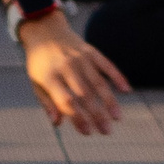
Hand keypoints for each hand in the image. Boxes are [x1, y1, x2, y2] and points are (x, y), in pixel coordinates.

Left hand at [19, 17, 128, 134]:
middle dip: (97, 115)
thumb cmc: (40, 63)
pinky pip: (107, 65)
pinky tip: (126, 90)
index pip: (67, 101)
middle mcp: (66, 67)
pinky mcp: (90, 51)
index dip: (78, 118)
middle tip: (107, 132)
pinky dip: (117, 77)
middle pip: (85, 94)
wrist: (44, 31)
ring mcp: (80, 58)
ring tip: (117, 118)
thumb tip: (57, 124)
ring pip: (98, 82)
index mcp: (50, 77)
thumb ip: (47, 103)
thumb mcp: (36, 82)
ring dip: (109, 101)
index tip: (88, 132)